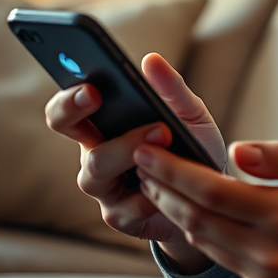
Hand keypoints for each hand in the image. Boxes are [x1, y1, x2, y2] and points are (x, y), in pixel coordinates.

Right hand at [45, 53, 224, 271]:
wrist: (212, 198)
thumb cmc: (193, 148)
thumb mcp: (190, 114)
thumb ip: (171, 90)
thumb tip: (151, 60)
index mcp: (104, 124)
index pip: (69, 106)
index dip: (69, 96)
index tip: (88, 85)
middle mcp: (95, 152)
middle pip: (65, 129)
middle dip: (75, 111)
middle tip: (98, 96)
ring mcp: (104, 188)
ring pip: (95, 167)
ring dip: (127, 148)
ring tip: (163, 135)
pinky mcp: (120, 217)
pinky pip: (125, 205)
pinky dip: (151, 190)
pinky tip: (169, 182)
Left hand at [133, 139, 277, 277]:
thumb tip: (236, 150)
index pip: (212, 192)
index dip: (173, 170)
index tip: (148, 147)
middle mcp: (272, 253)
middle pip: (197, 219)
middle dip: (163, 187)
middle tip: (140, 157)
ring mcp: (268, 276)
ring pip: (204, 242)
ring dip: (175, 210)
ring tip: (157, 180)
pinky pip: (223, 257)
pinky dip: (200, 231)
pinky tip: (192, 209)